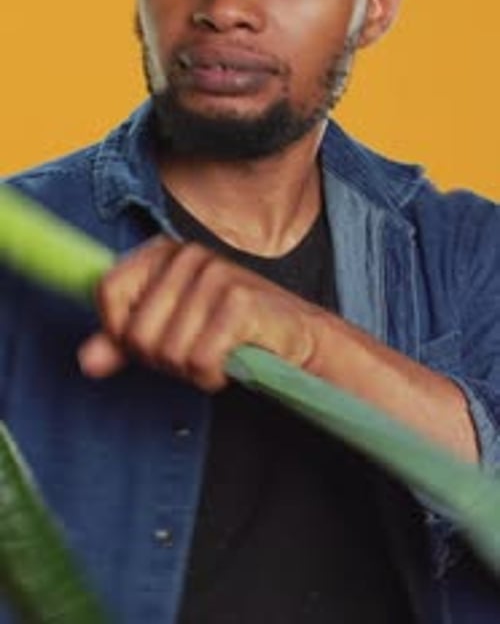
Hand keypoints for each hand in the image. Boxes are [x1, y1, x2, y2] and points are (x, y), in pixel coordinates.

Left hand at [78, 235, 324, 390]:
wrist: (293, 335)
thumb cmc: (225, 329)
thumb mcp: (168, 330)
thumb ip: (124, 341)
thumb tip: (87, 361)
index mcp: (163, 252)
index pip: (108, 291)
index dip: (120, 330)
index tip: (147, 342)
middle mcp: (188, 255)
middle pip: (138, 332)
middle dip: (162, 358)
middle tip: (193, 351)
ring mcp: (216, 274)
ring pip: (168, 351)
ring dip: (190, 370)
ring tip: (214, 355)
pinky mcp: (240, 301)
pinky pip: (201, 360)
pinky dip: (212, 375)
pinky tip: (228, 363)